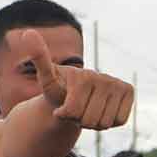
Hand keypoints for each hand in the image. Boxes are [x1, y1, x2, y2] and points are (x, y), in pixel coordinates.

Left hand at [13, 29, 133, 129]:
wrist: (74, 93)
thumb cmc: (58, 87)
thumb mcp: (46, 77)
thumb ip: (38, 58)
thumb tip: (27, 32)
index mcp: (83, 76)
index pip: (72, 111)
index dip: (64, 114)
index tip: (60, 105)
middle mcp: (104, 77)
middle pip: (90, 119)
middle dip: (78, 119)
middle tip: (75, 107)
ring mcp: (119, 83)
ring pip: (104, 123)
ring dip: (92, 123)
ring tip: (86, 109)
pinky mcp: (129, 91)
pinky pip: (119, 120)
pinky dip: (108, 122)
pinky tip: (100, 110)